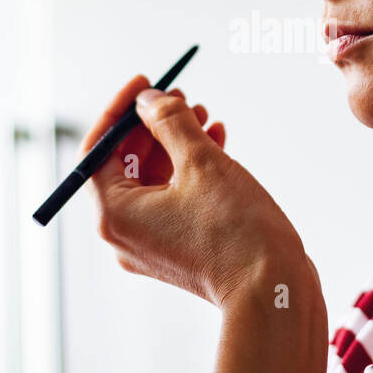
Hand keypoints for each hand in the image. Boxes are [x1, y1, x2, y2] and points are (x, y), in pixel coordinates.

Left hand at [83, 75, 307, 307]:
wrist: (274, 291)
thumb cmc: (236, 230)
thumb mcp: (202, 162)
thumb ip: (170, 122)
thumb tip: (149, 100)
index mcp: (115, 214)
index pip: (98, 150)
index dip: (120, 111)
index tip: (145, 81)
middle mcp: (124, 234)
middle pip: (124, 164)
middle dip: (153, 125)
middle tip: (180, 96)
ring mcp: (151, 245)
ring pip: (152, 180)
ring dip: (175, 143)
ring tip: (205, 114)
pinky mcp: (178, 249)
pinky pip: (171, 199)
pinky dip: (188, 170)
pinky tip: (216, 142)